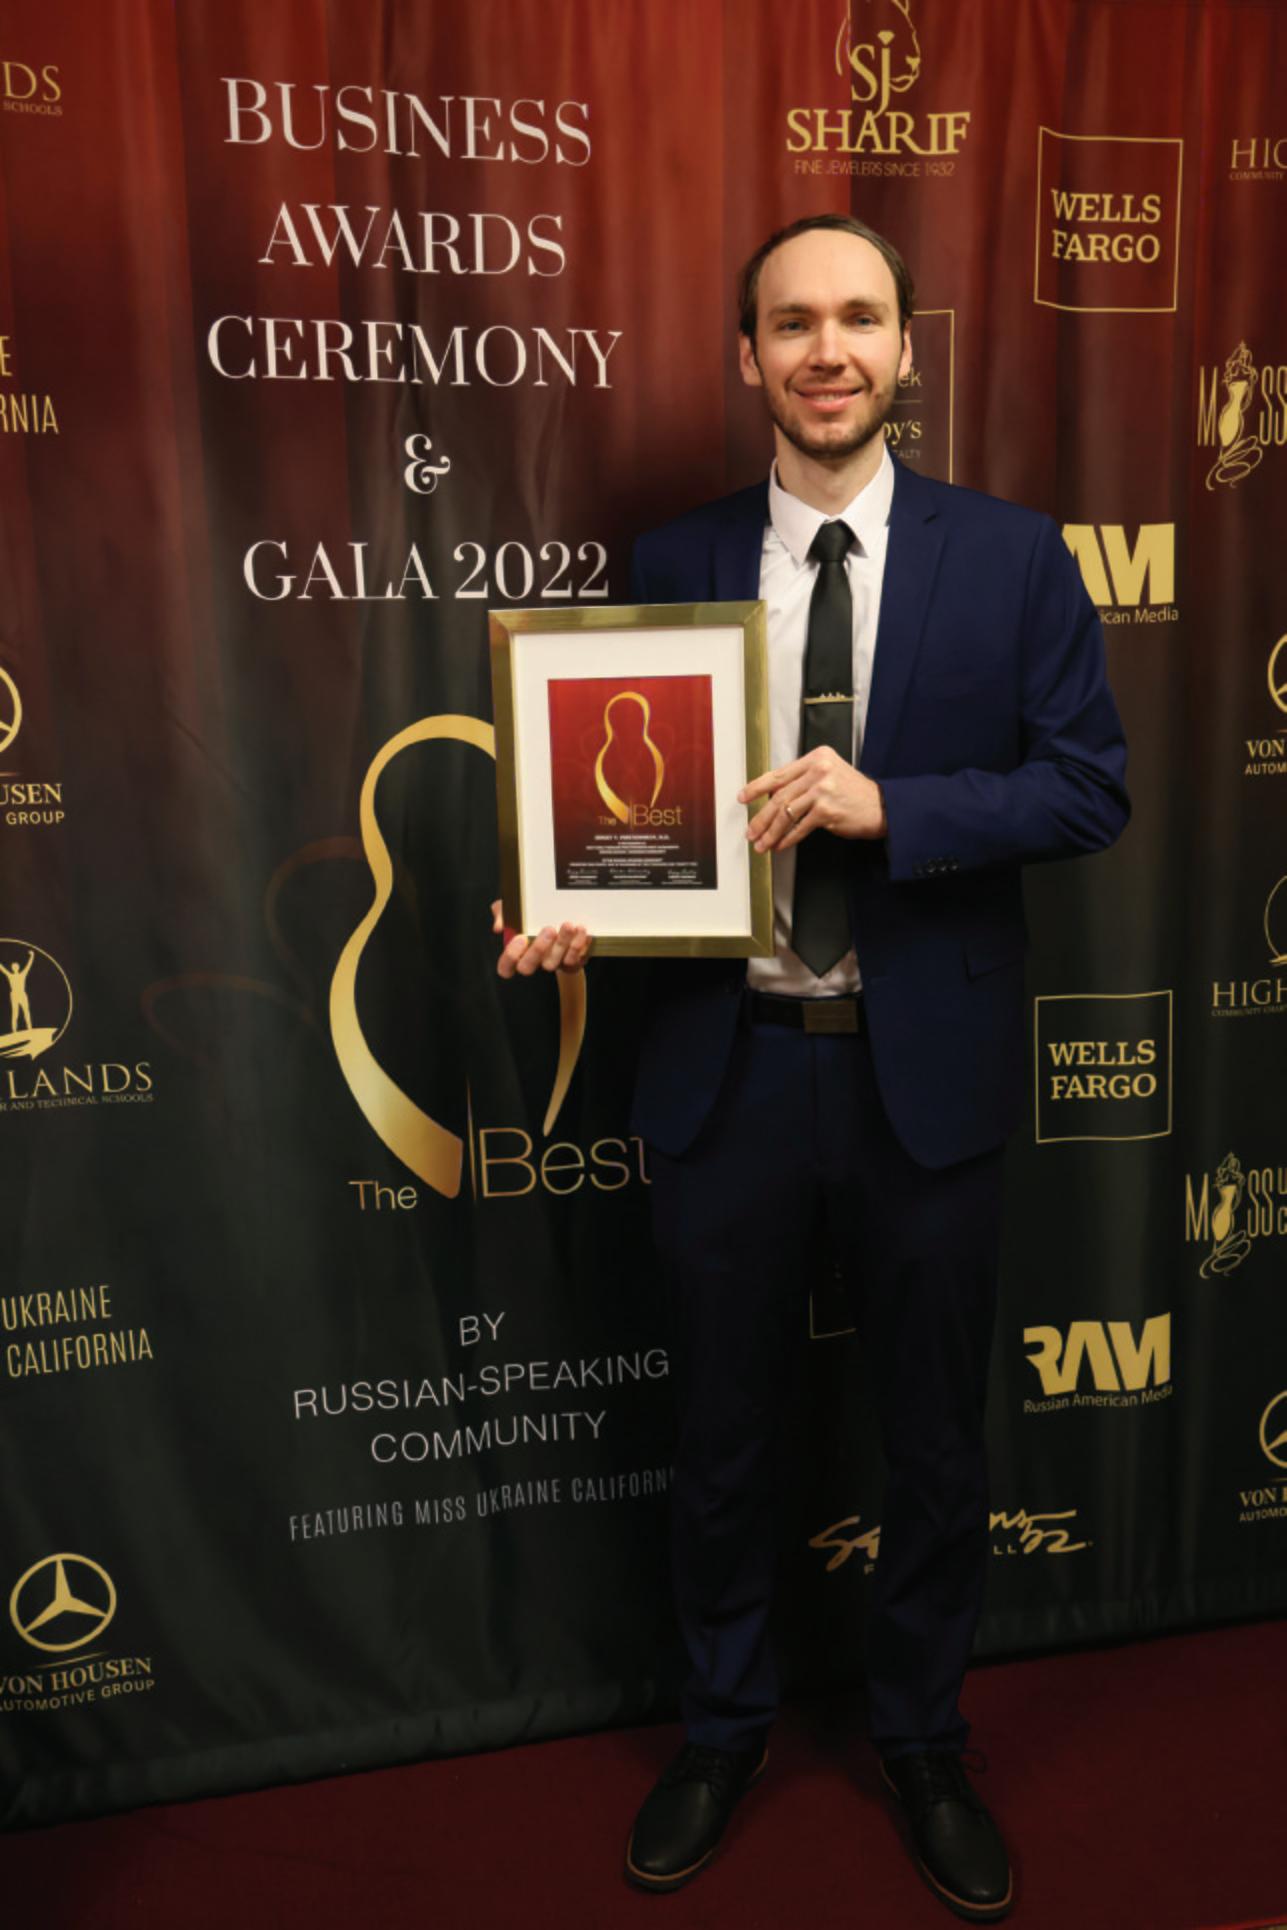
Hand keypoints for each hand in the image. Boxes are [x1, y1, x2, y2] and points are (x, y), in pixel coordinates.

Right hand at [491, 900, 590, 978]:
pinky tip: (581, 930)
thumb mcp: (514, 908)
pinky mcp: (570, 963)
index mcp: (516, 953)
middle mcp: (532, 962)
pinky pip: (574, 960)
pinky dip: (578, 945)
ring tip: (568, 925)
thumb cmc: (531, 914)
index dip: (511, 956)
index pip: (505, 967)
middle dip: (538, 949)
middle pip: (527, 967)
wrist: (559, 915)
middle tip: (549, 929)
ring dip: (562, 944)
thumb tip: (499, 926)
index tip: (520, 937)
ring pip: (553, 963)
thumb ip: (503, 913)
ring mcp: (551, 964)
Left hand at [739, 748, 886, 851]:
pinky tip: (780, 845)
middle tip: (750, 830)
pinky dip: (787, 838)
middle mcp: (819, 770)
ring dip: (771, 832)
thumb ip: (802, 780)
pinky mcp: (827, 810)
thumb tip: (772, 797)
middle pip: (779, 796)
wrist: (882, 806)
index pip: (779, 773)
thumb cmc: (853, 793)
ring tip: (761, 843)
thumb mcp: (828, 775)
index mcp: (816, 758)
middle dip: (761, 817)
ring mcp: (823, 790)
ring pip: (786, 813)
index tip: (743, 797)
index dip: (757, 787)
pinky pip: (799, 827)